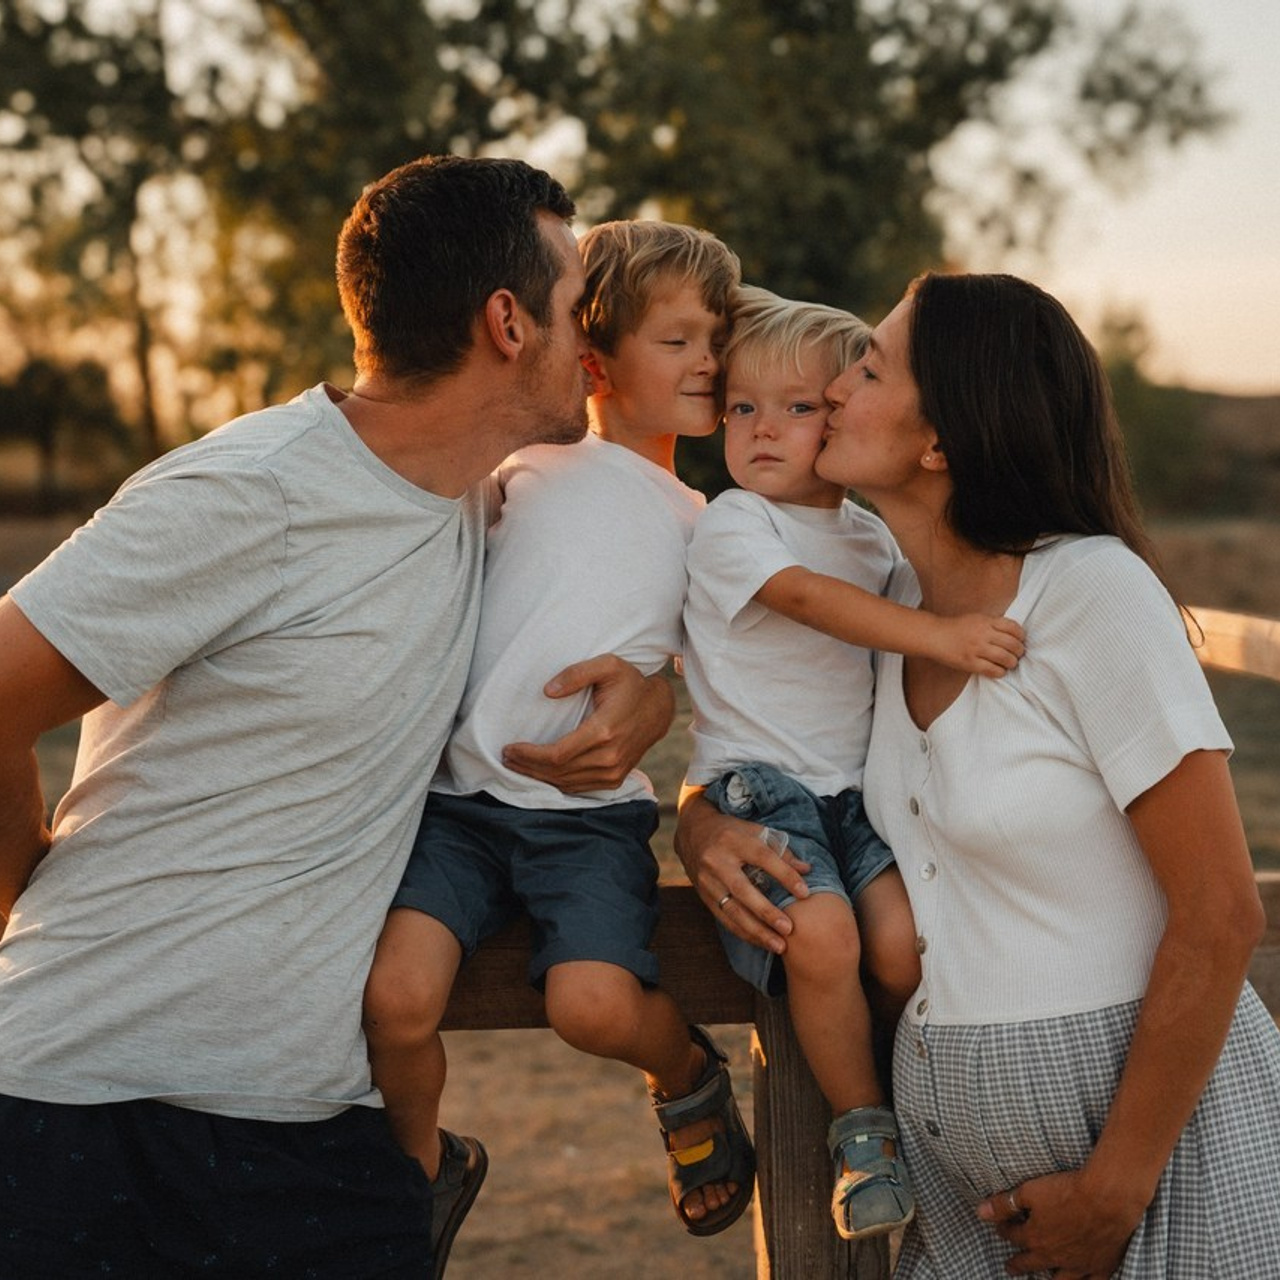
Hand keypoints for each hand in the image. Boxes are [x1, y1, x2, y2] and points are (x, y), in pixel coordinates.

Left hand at [501, 655, 673, 793]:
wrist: (658, 709)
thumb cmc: (630, 684)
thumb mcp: (607, 665)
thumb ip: (576, 672)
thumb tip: (548, 690)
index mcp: (604, 731)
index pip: (557, 754)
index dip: (529, 755)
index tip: (509, 748)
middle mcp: (609, 757)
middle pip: (558, 772)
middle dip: (527, 767)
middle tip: (506, 758)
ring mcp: (613, 772)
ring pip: (566, 784)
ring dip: (538, 778)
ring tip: (517, 766)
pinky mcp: (615, 779)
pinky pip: (579, 788)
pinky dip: (556, 784)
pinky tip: (540, 774)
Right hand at [674, 791, 810, 954]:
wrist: (693, 832)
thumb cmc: (732, 832)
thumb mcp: (755, 831)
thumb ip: (781, 851)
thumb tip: (806, 870)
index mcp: (734, 840)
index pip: (763, 858)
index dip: (784, 875)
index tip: (804, 893)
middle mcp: (717, 860)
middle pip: (743, 890)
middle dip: (767, 912)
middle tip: (789, 929)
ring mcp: (707, 880)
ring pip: (732, 910)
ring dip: (756, 931)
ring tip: (779, 945)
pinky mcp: (703, 895)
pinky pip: (724, 918)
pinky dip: (744, 932)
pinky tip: (761, 941)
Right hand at [933, 613, 1024, 676]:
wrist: (935, 636)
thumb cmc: (957, 628)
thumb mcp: (976, 618)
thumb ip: (993, 624)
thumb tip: (1013, 634)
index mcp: (986, 622)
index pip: (1013, 627)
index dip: (1021, 635)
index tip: (1020, 640)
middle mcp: (983, 634)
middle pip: (1012, 644)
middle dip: (1019, 651)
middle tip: (1018, 654)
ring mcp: (976, 649)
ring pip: (1005, 658)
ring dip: (1012, 663)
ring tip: (1010, 663)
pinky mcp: (970, 663)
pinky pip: (993, 670)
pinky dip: (1000, 672)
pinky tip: (999, 670)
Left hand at [976, 1169, 1144, 1277]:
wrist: (1107, 1199)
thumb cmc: (1066, 1191)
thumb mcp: (1029, 1191)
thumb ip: (1004, 1204)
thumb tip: (979, 1212)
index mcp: (1035, 1238)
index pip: (1013, 1236)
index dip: (1004, 1230)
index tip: (1000, 1227)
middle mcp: (1055, 1256)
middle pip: (1032, 1262)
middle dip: (1018, 1264)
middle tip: (1009, 1267)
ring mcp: (1079, 1264)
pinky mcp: (1102, 1265)